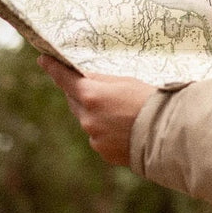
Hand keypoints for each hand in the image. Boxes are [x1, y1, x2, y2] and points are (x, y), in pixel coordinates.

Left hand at [39, 55, 155, 166]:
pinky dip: (107, 131)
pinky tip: (125, 128)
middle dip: (81, 94)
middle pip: (76, 101)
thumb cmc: (151, 101)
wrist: (168, 135)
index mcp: (92, 96)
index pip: (65, 79)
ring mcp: (94, 138)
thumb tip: (86, 79)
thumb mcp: (127, 82)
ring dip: (97, 114)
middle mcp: (87, 118)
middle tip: (94, 87)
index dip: (53, 68)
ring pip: (88, 120)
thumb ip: (102, 81)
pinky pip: (98, 137)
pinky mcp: (104, 152)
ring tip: (122, 111)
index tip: (43, 60)